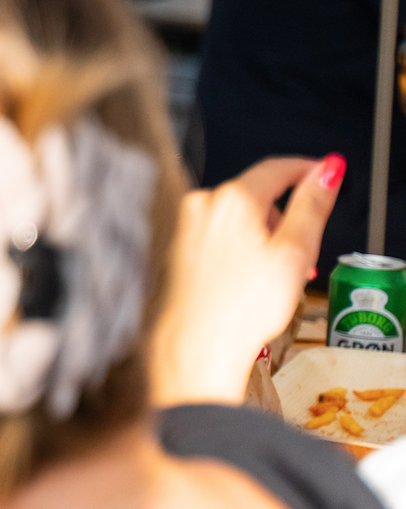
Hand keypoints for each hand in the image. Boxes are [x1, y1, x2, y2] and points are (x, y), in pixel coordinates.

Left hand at [150, 154, 344, 405]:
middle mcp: (203, 204)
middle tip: (302, 255)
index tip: (324, 175)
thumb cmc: (244, 304)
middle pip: (259, 196)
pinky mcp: (183, 245)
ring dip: (267, 238)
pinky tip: (253, 278)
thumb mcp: (295, 250)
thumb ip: (312, 204)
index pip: (277, 167)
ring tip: (279, 275)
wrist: (201, 341)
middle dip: (285, 220)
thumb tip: (326, 171)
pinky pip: (224, 234)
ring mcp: (189, 225)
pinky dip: (245, 248)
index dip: (307, 170)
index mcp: (232, 198)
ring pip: (242, 218)